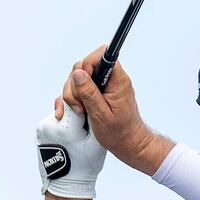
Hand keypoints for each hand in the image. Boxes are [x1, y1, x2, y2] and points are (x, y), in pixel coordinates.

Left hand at [36, 100, 107, 199]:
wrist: (65, 183)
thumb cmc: (84, 165)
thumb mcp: (97, 141)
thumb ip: (95, 117)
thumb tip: (93, 99)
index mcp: (67, 125)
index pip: (78, 98)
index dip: (88, 104)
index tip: (92, 113)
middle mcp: (51, 123)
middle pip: (69, 103)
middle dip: (79, 110)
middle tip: (85, 127)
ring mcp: (43, 126)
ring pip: (62, 110)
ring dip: (70, 117)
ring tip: (76, 135)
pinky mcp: (39, 130)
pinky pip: (55, 119)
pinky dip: (63, 123)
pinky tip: (68, 137)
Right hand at [55, 49, 172, 175]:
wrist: (127, 144)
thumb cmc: (120, 132)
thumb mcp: (102, 114)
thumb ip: (90, 93)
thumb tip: (79, 73)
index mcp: (117, 80)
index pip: (102, 55)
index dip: (88, 65)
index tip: (84, 83)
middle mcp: (109, 80)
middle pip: (84, 67)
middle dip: (76, 86)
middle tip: (81, 105)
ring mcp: (101, 87)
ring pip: (77, 79)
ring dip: (73, 95)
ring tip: (81, 111)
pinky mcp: (94, 95)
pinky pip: (77, 90)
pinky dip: (71, 100)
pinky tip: (73, 112)